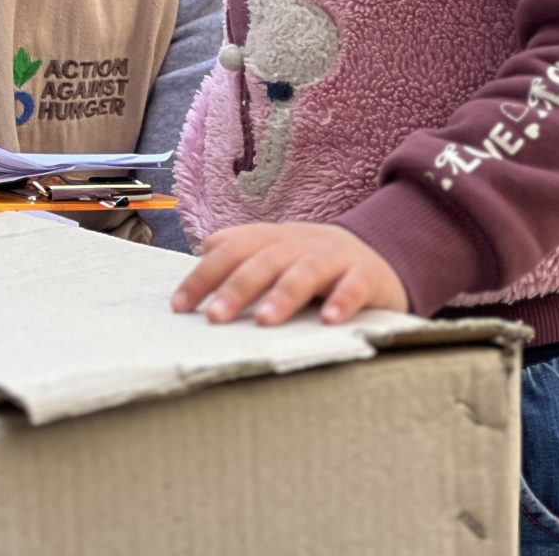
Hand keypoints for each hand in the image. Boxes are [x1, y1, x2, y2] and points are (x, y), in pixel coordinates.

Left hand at [170, 222, 408, 325]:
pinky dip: (343, 300)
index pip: (231, 251)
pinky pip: (354, 286)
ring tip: (265, 320)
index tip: (180, 306)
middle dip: (237, 287)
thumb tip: (203, 251)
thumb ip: (242, 251)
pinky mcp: (367, 276)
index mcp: (272, 239)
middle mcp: (299, 244)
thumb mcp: (277, 252)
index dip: (204, 276)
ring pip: (306, 271)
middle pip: (264, 260)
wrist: (379, 254)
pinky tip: (330, 320)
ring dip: (284, 294)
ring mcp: (334, 257)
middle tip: (215, 317)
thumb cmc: (313, 262)